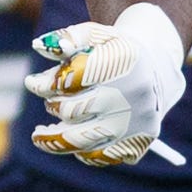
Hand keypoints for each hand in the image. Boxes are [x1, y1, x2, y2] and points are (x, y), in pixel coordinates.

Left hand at [26, 2, 186, 166]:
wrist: (158, 69)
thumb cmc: (115, 51)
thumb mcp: (94, 35)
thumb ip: (67, 38)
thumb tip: (39, 46)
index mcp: (123, 60)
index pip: (70, 79)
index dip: (44, 84)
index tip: (33, 83)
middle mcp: (133, 92)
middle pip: (71, 111)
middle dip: (52, 106)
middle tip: (49, 103)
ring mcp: (137, 121)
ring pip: (81, 141)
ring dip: (53, 139)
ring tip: (39, 135)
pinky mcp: (140, 141)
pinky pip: (100, 155)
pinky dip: (82, 150)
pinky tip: (74, 140)